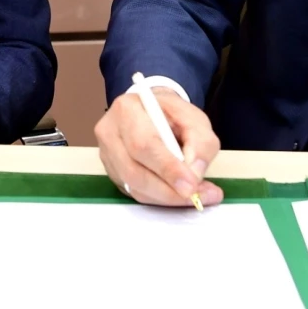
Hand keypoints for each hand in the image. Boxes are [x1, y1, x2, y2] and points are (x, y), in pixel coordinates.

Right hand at [94, 86, 222, 207]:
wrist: (152, 111)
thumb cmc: (172, 114)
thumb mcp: (194, 118)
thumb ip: (200, 142)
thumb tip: (194, 174)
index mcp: (127, 109)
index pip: (143, 144)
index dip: (167, 168)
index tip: (191, 185)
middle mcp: (109, 132)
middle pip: (133, 171)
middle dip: (168, 189)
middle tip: (197, 196)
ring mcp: (107, 154)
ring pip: (134, 187)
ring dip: (166, 197)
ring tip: (196, 196)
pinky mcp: (112, 172)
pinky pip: (134, 192)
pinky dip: (160, 198)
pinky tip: (179, 194)